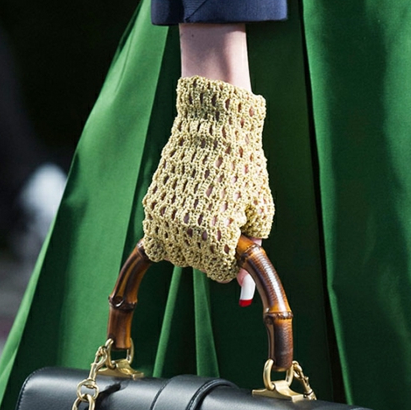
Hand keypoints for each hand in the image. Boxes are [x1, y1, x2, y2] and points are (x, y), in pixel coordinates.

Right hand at [142, 77, 273, 282]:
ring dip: (189, 244)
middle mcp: (187, 234)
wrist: (212, 125)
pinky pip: (157, 239)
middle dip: (212, 252)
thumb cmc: (243, 165)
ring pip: (176, 255)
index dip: (232, 261)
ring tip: (202, 214)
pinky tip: (184, 214)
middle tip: (221, 221)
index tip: (235, 241)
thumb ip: (252, 246)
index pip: (221, 274)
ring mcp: (165, 221)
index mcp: (216, 238)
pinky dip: (170, 233)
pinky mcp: (152, 208)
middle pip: (199, 265)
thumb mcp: (259, 207)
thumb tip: (244, 284)